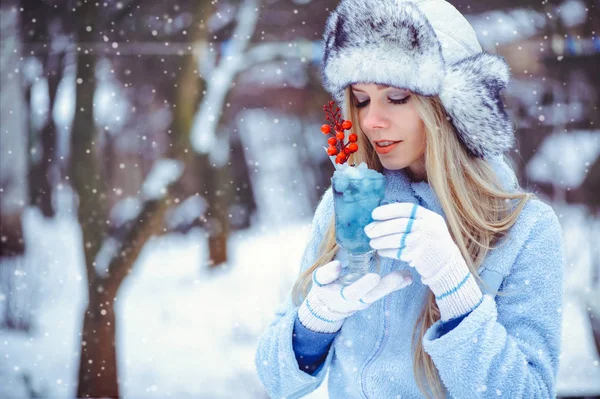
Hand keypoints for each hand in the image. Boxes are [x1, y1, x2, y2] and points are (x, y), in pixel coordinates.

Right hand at [298, 260, 412, 332]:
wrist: (330, 304)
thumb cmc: (325, 289)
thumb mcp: (319, 282)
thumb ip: (326, 274)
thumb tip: (337, 265)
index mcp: (342, 297)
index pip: (354, 293)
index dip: (364, 285)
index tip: (375, 276)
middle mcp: (357, 301)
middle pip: (373, 295)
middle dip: (387, 286)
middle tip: (399, 276)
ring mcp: (367, 299)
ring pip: (381, 294)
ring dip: (394, 285)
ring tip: (407, 275)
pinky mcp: (374, 295)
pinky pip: (386, 291)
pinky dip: (398, 285)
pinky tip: (409, 277)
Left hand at [364, 202, 460, 278]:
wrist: (446, 264)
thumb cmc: (431, 243)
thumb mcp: (427, 225)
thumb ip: (410, 220)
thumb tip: (379, 219)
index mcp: (430, 217)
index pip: (407, 208)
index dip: (388, 210)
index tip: (374, 214)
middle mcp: (428, 227)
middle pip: (400, 224)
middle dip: (381, 228)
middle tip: (368, 231)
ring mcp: (424, 242)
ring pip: (397, 239)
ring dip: (381, 241)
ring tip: (372, 243)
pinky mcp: (418, 256)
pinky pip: (397, 252)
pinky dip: (387, 252)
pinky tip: (381, 251)